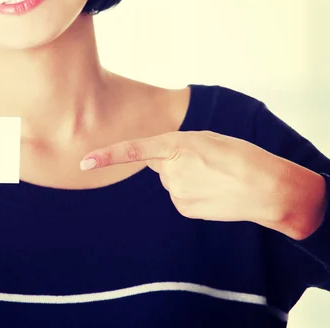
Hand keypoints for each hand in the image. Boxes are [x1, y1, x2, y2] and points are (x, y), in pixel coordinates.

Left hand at [80, 130, 326, 239]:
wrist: (266, 188)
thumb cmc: (239, 156)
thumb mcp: (206, 140)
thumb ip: (178, 148)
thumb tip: (162, 164)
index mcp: (176, 146)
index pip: (133, 151)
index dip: (107, 155)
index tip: (84, 161)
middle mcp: (170, 171)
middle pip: (160, 165)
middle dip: (175, 162)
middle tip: (204, 162)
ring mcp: (176, 193)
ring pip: (171, 182)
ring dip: (186, 178)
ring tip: (213, 177)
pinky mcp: (184, 209)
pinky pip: (180, 197)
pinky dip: (193, 193)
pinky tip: (212, 191)